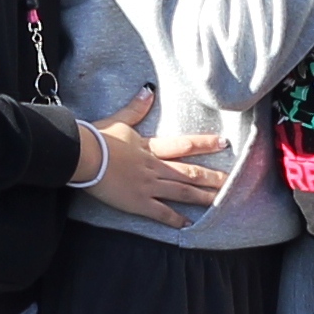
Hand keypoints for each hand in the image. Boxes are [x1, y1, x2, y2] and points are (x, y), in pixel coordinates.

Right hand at [77, 88, 229, 227]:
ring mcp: (147, 185)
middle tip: (232, 181)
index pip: (183, 144)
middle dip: (212, 177)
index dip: (204, 143)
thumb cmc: (96, 137)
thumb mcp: (119, 120)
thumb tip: (148, 90)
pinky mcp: (137, 202)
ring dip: (202, 196)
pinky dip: (175, 219)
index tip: (223, 143)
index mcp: (150, 146)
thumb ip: (136, 108)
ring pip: (181, 191)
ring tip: (221, 201)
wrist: (81, 154)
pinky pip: (161, 212)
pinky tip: (188, 224)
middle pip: (189, 171)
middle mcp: (154, 166)